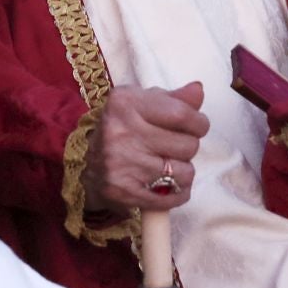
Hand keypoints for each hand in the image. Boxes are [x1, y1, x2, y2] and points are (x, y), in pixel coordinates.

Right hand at [84, 82, 208, 212]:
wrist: (88, 165)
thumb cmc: (124, 128)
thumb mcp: (143, 104)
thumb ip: (174, 98)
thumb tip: (198, 90)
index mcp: (125, 103)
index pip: (181, 114)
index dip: (199, 123)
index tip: (198, 126)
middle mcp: (120, 132)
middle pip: (186, 145)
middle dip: (189, 146)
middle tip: (175, 146)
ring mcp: (121, 165)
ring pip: (183, 173)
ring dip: (184, 171)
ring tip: (170, 165)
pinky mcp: (124, 192)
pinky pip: (172, 197)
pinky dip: (179, 193)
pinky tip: (169, 185)